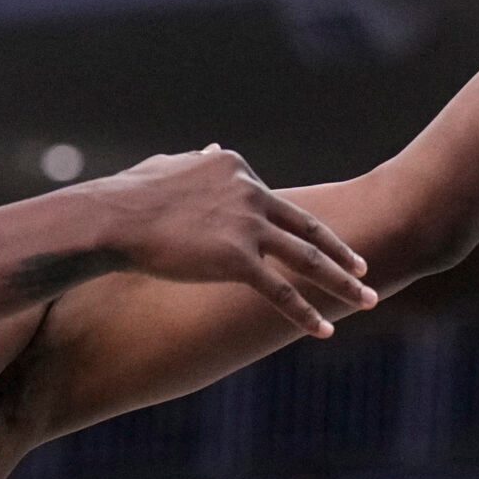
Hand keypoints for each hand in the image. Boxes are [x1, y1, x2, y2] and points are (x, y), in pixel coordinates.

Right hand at [88, 146, 375, 337]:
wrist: (111, 218)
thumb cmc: (128, 195)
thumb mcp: (168, 166)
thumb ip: (197, 160)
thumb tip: (210, 148)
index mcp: (235, 168)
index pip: (271, 201)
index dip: (288, 227)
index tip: (307, 245)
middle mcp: (250, 192)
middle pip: (306, 227)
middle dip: (340, 250)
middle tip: (364, 267)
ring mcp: (247, 225)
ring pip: (307, 258)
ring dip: (341, 281)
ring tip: (367, 298)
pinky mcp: (237, 258)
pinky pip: (281, 291)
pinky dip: (306, 312)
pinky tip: (325, 330)